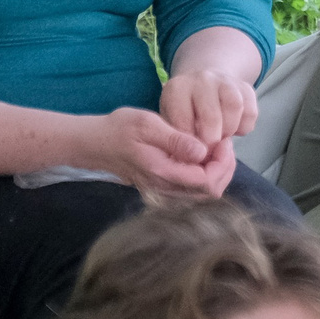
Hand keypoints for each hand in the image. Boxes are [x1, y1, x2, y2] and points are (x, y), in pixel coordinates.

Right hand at [78, 106, 235, 199]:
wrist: (95, 143)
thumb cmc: (119, 129)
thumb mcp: (147, 125)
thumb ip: (175, 140)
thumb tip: (202, 152)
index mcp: (162, 173)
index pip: (206, 182)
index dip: (222, 163)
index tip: (222, 140)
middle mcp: (164, 188)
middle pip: (209, 193)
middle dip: (224, 168)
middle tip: (223, 142)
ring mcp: (163, 190)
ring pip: (202, 193)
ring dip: (216, 171)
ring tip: (215, 146)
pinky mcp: (162, 187)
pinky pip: (192, 189)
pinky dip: (205, 173)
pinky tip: (203, 153)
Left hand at [161, 67, 260, 146]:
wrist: (203, 85)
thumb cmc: (184, 111)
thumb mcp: (172, 123)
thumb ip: (178, 140)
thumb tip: (194, 160)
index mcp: (178, 88)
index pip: (183, 120)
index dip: (189, 143)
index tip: (191, 152)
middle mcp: (202, 79)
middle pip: (211, 116)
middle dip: (211, 141)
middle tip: (208, 150)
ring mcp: (225, 80)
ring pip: (234, 108)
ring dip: (229, 131)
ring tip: (220, 137)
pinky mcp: (245, 87)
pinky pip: (251, 112)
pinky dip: (243, 128)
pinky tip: (232, 128)